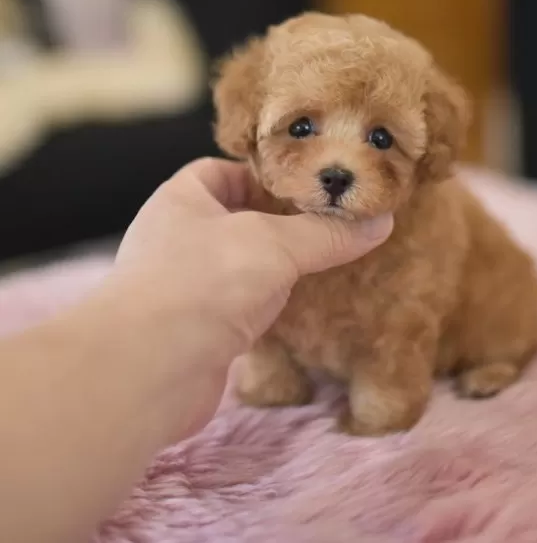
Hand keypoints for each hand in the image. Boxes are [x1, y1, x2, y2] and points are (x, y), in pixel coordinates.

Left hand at [114, 157, 392, 351]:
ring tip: (327, 261)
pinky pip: (242, 307)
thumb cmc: (204, 281)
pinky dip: (271, 306)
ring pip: (242, 266)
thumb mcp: (275, 244)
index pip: (224, 171)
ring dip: (278, 268)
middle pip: (238, 220)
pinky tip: (304, 307)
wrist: (148, 371)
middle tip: (330, 222)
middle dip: (281, 223)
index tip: (309, 185)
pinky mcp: (199, 330)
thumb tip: (380, 221)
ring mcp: (187, 286)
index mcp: (182, 200)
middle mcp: (179, 239)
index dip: (264, 174)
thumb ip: (326, 233)